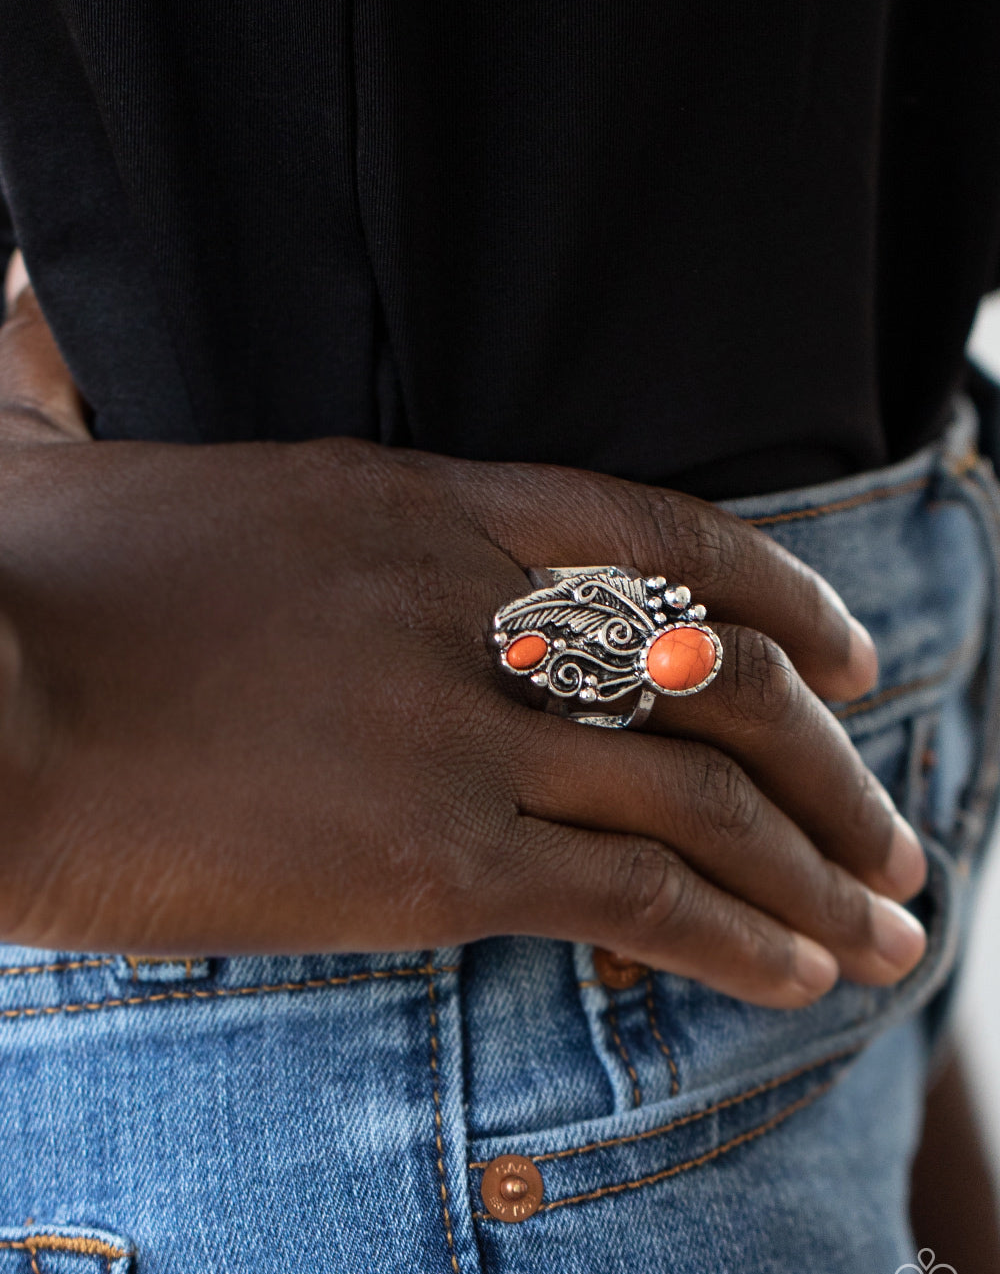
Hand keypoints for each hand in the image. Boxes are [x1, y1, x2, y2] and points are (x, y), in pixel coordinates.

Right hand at [0, 257, 926, 1007]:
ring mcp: (465, 734)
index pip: (663, 537)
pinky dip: (739, 940)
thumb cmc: (11, 595)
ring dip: (818, 871)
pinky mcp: (434, 861)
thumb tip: (23, 299)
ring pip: (707, 800)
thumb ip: (82, 377)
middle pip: (721, 680)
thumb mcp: (70, 452)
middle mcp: (473, 609)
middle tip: (893, 827)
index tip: (849, 657)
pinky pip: (639, 899)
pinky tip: (798, 974)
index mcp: (414, 506)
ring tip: (890, 925)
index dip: (784, 597)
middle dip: (832, 762)